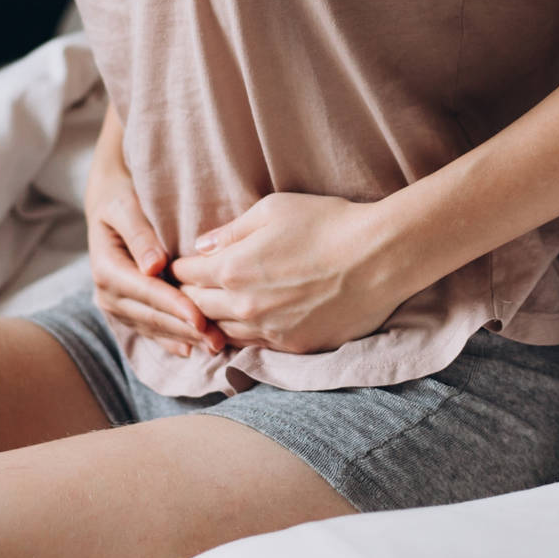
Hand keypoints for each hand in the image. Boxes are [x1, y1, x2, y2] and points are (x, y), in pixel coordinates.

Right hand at [85, 175, 225, 357]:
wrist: (107, 203)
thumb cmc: (120, 198)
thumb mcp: (125, 206)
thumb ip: (140, 235)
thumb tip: (154, 266)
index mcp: (106, 268)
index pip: (147, 292)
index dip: (174, 306)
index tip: (200, 318)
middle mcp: (107, 293)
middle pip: (153, 316)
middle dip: (186, 329)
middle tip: (219, 340)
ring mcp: (116, 305)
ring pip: (155, 328)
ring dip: (185, 337)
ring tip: (216, 345)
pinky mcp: (127, 310)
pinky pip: (152, 329)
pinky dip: (174, 339)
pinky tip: (194, 348)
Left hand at [168, 193, 412, 354]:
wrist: (380, 257)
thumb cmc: (328, 223)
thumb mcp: (273, 210)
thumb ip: (231, 231)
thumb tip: (202, 246)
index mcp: (232, 269)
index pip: (185, 275)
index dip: (178, 269)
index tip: (179, 266)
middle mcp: (244, 306)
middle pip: (196, 308)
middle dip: (188, 297)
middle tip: (186, 291)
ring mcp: (270, 332)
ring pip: (222, 333)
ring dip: (212, 321)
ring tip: (210, 310)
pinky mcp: (295, 347)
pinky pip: (255, 347)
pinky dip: (244, 335)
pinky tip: (246, 323)